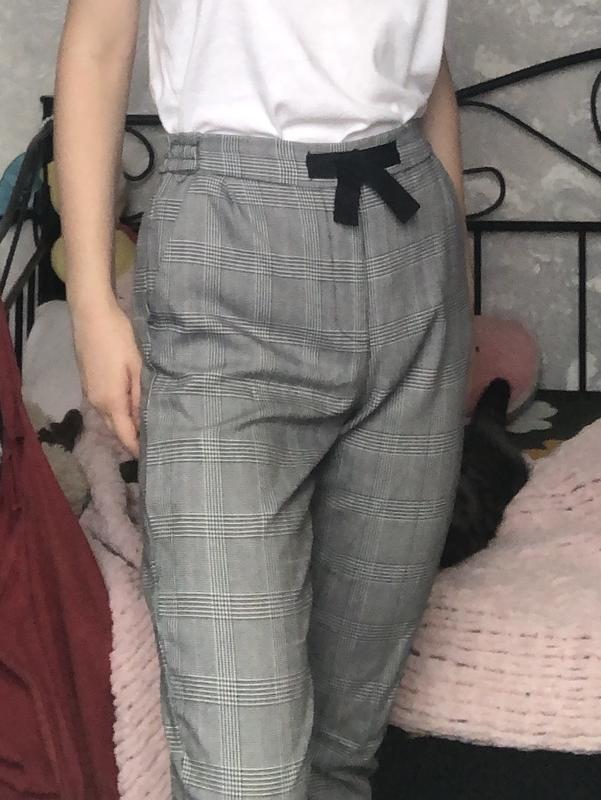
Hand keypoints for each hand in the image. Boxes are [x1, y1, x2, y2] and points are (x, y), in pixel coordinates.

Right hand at [71, 296, 141, 456]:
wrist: (91, 314)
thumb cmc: (118, 337)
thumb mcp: (137, 366)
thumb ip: (141, 395)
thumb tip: (145, 420)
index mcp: (111, 401)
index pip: (126, 436)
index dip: (138, 449)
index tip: (154, 456)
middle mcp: (97, 403)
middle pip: (116, 430)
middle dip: (132, 439)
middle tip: (154, 442)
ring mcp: (90, 393)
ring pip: (109, 419)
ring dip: (124, 426)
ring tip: (145, 427)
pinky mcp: (88, 384)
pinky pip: (104, 407)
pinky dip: (117, 413)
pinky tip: (130, 407)